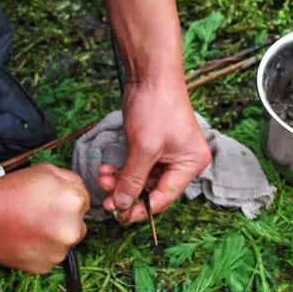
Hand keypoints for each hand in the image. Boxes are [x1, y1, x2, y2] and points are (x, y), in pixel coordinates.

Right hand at [0, 164, 89, 273]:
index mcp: (75, 203)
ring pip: (63, 245)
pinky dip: (40, 252)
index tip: (51, 202)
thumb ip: (70, 180)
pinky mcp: (44, 267)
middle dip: (63, 222)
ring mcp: (58, 251)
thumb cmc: (12, 190)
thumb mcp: (45, 170)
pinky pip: (48, 259)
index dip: (66, 202)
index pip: (83, 204)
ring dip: (52, 238)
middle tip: (40, 216)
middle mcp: (72, 230)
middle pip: (77, 227)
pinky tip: (25, 240)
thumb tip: (80, 190)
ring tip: (30, 227)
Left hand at [98, 81, 210, 223]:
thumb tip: (123, 205)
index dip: (142, 209)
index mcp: (190, 164)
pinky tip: (106, 167)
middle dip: (127, 192)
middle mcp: (183, 161)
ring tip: (102, 176)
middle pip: (152, 189)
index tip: (120, 216)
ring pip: (141, 178)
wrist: (150, 74)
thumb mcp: (144, 148)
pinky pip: (137, 165)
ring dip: (120, 180)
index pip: (165, 197)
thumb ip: (133, 179)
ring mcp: (167, 153)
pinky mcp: (152, 144)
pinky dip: (122, 168)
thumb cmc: (156, 107)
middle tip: (106, 198)